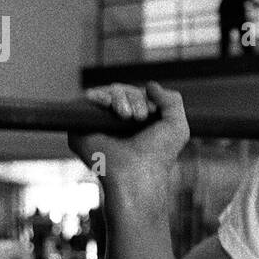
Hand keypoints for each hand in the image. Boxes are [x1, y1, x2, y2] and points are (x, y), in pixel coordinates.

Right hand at [68, 82, 190, 190]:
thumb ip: (172, 100)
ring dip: (119, 97)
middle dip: (133, 97)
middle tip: (140, 117)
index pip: (136, 94)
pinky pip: (86, 99)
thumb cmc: (158, 155)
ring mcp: (98, 123)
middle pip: (121, 90)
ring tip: (126, 116)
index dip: (143, 97)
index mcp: (136, 121)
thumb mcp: (177, 126)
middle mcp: (116, 122)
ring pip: (106, 92)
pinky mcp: (81, 126)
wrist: (136, 173)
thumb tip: (150, 85)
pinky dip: (98, 96)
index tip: (151, 112)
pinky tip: (108, 106)